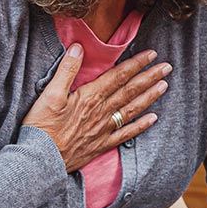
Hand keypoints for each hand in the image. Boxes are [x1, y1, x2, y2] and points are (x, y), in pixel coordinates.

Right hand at [22, 44, 169, 172]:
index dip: (136, 64)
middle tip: (167, 67)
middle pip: (130, 91)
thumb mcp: (49, 94)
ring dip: (150, 97)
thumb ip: (66, 70)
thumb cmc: (41, 126)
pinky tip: (153, 119)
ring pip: (132, 110)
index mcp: (89, 97)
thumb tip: (78, 47)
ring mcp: (103, 129)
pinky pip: (126, 134)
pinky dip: (141, 126)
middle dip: (149, 77)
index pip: (118, 76)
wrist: (39, 160)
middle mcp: (101, 112)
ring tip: (164, 86)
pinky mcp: (101, 145)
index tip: (151, 54)